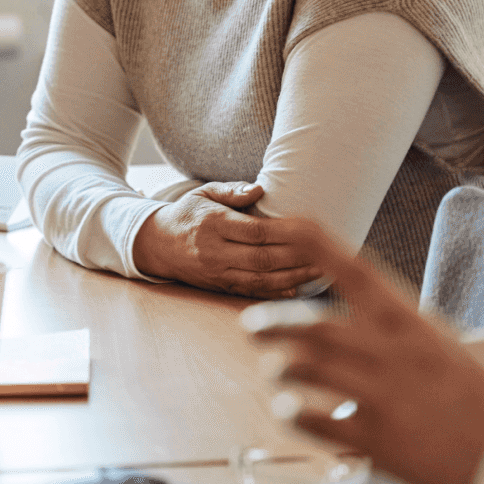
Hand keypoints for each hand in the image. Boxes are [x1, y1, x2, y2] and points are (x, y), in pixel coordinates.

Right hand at [132, 182, 323, 297]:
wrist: (156, 244)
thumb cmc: (188, 212)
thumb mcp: (205, 192)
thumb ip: (232, 191)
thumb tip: (260, 189)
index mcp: (214, 224)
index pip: (255, 231)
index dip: (285, 234)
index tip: (312, 231)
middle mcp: (215, 252)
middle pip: (261, 259)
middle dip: (296, 260)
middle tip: (327, 255)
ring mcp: (216, 273)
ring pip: (258, 281)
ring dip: (291, 279)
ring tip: (320, 273)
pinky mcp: (218, 287)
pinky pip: (248, 293)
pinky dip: (274, 294)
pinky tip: (297, 291)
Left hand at [241, 223, 483, 483]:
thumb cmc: (478, 391)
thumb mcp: (440, 343)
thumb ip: (399, 329)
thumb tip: (364, 322)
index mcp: (408, 318)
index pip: (353, 268)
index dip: (313, 243)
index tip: (282, 225)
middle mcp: (390, 350)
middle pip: (313, 325)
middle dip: (274, 322)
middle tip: (251, 323)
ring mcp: (381, 394)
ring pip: (307, 368)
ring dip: (281, 365)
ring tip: (273, 367)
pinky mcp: (376, 439)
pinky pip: (317, 420)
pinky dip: (295, 411)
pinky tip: (289, 408)